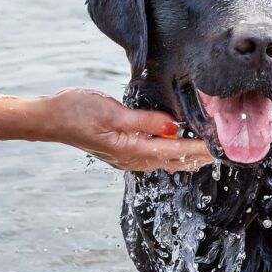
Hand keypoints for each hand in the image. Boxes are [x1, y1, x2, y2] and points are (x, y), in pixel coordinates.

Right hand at [39, 88, 211, 172]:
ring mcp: (127, 157)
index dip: (201, 149)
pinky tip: (178, 142)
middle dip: (200, 155)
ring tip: (209, 148)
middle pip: (175, 160)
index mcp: (132, 150)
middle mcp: (132, 158)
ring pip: (166, 159)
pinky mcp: (122, 150)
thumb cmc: (75, 111)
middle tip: (224, 149)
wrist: (47, 119)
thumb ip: (145, 121)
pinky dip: (172, 150)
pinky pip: (154, 154)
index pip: (176, 151)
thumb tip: (173, 126)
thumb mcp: (112, 111)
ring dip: (187, 154)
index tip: (221, 148)